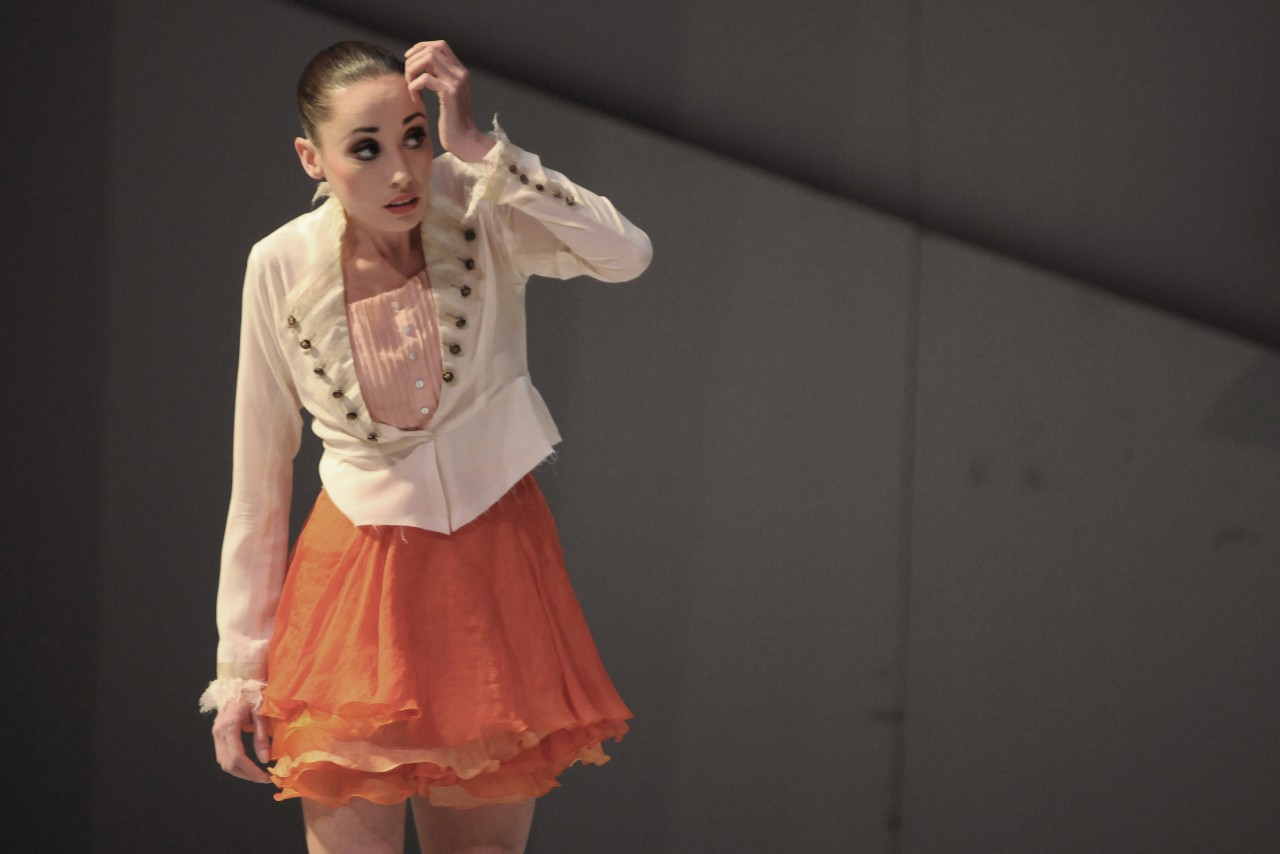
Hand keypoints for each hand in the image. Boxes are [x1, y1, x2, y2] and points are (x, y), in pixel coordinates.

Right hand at [211, 696, 271, 783]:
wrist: (239, 683)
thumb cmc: (253, 694)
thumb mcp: (261, 712)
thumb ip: (262, 736)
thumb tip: (265, 759)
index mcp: (229, 726)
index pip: (238, 757)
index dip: (252, 771)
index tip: (266, 778)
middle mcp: (218, 733)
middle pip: (229, 764)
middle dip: (247, 775)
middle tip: (265, 779)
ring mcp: (216, 735)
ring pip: (224, 763)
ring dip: (241, 772)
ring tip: (259, 775)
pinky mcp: (218, 735)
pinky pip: (224, 756)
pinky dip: (236, 765)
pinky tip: (250, 765)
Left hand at [404, 40, 495, 163]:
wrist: (464, 140)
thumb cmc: (452, 121)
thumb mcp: (445, 94)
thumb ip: (437, 77)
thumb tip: (416, 65)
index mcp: (460, 71)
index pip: (440, 45)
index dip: (421, 47)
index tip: (408, 58)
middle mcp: (461, 73)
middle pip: (431, 50)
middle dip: (413, 61)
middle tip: (407, 78)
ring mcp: (456, 82)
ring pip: (428, 58)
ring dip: (412, 70)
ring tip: (410, 87)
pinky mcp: (450, 93)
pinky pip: (424, 79)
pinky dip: (413, 87)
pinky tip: (415, 100)